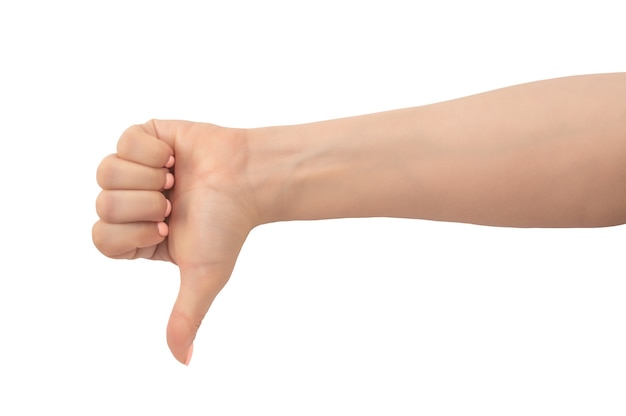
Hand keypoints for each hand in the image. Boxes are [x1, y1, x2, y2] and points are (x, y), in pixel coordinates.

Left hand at [93, 120, 258, 363]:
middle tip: (175, 203)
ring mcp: (136, 169)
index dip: (132, 233)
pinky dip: (154, 150)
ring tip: (176, 179)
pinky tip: (175, 157)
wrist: (249, 179)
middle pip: (103, 204)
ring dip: (148, 176)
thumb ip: (186, 316)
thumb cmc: (228, 225)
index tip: (167, 228)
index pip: (102, 238)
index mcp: (139, 236)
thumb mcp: (204, 275)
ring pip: (106, 171)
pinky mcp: (145, 137)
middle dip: (145, 203)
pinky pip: (126, 140)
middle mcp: (132, 203)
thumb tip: (181, 361)